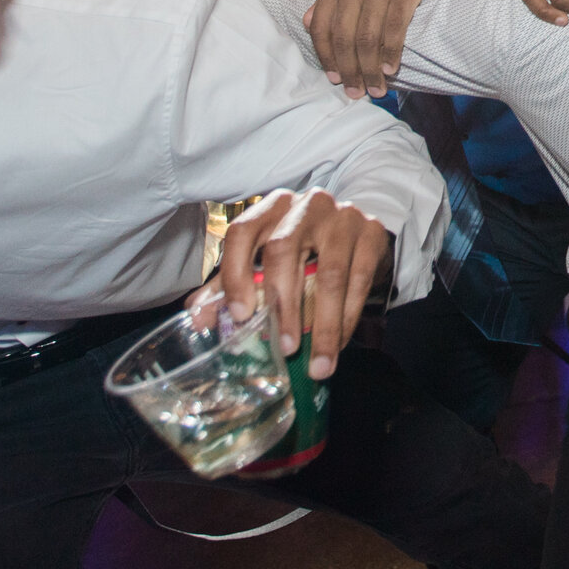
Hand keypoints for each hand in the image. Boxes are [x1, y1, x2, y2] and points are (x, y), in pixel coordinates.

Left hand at [192, 188, 388, 380]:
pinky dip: (348, 319)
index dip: (236, 274)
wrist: (356, 233)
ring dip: (323, 325)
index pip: (243, 232)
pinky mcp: (371, 233)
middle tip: (283, 347)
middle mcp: (306, 204)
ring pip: (329, 273)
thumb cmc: (304, 249)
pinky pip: (359, 281)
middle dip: (282, 305)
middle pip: (284, 249)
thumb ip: (231, 284)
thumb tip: (197, 316)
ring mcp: (342, 216)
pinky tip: (338, 345)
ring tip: (318, 364)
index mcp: (271, 207)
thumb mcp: (265, 259)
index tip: (240, 316)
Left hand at [304, 0, 467, 98]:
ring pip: (368, 37)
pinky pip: (394, 28)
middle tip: (357, 92)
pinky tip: (391, 69)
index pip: (322, 26)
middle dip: (350, 70)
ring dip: (371, 69)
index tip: (335, 80)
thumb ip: (331, 2)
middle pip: (344, 36)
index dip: (326, 58)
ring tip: (377, 88)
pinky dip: (391, 52)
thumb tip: (308, 23)